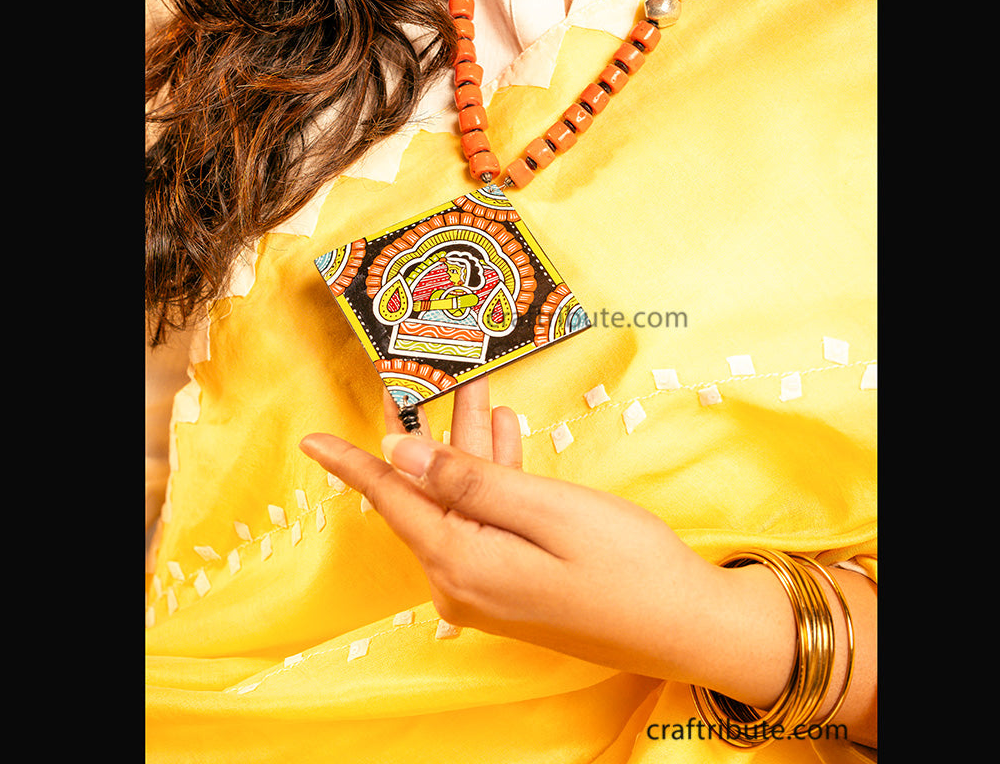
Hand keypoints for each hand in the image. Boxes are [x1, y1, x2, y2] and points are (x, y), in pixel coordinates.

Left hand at [300, 379, 723, 683]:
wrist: (686, 624)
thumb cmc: (624, 562)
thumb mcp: (546, 510)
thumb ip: (470, 480)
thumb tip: (402, 451)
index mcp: (461, 562)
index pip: (392, 499)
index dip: (351, 464)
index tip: (312, 439)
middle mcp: (463, 581)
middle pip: (430, 492)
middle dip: (435, 432)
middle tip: (431, 374)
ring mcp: (490, 587)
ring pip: (464, 500)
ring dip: (472, 446)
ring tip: (480, 390)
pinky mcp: (515, 584)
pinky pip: (489, 520)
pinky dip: (495, 477)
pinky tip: (507, 436)